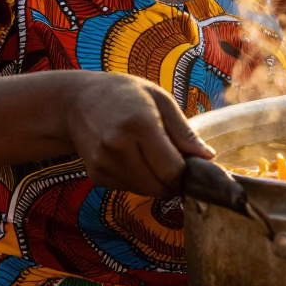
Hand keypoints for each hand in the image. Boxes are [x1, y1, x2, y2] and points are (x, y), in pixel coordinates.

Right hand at [62, 73, 214, 197]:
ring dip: (156, 182)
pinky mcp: (96, 175)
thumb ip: (184, 131)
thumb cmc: (124, 94)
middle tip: (174, 163)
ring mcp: (104, 163)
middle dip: (173, 181)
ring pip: (146, 191)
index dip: (186, 171)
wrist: (77, 102)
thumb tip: (208, 157)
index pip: (172, 169)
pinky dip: (138, 180)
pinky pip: (129, 189)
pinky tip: (132, 158)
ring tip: (151, 156)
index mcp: (139, 124)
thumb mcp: (160, 99)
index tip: (189, 163)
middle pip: (160, 186)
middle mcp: (118, 146)